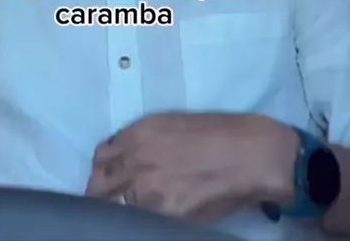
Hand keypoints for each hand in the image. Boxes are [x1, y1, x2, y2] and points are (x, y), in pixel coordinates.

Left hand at [86, 112, 297, 222]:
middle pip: (99, 186)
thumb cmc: (217, 134)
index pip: (100, 159)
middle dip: (101, 195)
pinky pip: (137, 223)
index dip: (102, 172)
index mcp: (137, 134)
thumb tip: (124, 159)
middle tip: (113, 203)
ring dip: (117, 211)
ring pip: (113, 209)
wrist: (250, 154)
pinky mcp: (163, 215)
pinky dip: (136, 224)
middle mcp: (135, 161)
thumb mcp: (170, 125)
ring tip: (128, 215)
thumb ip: (142, 141)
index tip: (108, 181)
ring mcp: (146, 191)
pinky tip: (146, 222)